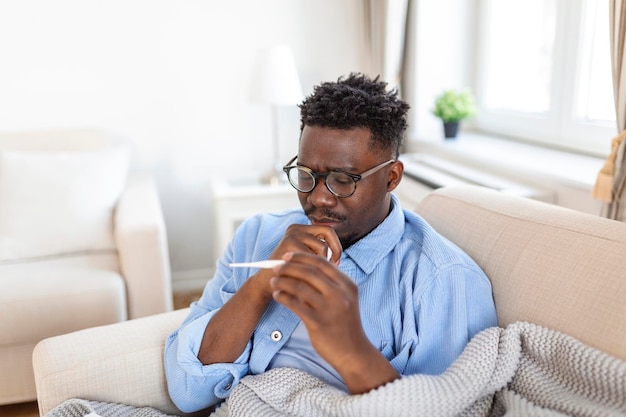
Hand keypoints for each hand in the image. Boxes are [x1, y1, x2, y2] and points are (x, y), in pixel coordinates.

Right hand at [253, 225, 341, 295]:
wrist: (266, 285)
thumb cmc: (290, 275)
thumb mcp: (305, 260)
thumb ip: (318, 253)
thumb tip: (339, 252)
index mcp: (301, 230)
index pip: (327, 230)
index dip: (336, 246)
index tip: (336, 262)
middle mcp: (296, 228)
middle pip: (327, 232)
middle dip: (335, 249)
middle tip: (335, 265)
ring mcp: (292, 234)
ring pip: (322, 247)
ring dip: (322, 263)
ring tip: (313, 273)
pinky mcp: (289, 243)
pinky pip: (313, 257)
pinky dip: (314, 269)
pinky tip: (306, 276)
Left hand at [270, 251, 398, 393]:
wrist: (353, 353)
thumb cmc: (344, 324)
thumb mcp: (345, 299)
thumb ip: (330, 284)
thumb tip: (301, 268)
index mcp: (347, 285)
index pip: (322, 263)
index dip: (302, 257)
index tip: (287, 257)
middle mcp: (340, 294)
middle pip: (309, 272)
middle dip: (289, 267)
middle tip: (276, 268)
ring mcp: (330, 309)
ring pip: (299, 287)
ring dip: (282, 281)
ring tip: (273, 281)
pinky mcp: (318, 323)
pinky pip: (295, 304)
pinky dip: (283, 297)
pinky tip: (277, 295)